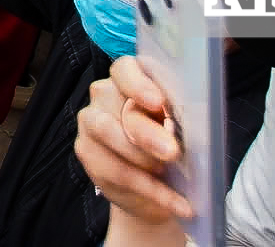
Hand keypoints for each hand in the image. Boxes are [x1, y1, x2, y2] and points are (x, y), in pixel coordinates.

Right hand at [74, 58, 195, 228]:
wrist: (154, 188)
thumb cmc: (170, 147)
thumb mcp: (181, 130)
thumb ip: (180, 122)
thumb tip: (188, 128)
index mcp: (131, 81)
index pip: (125, 70)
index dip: (139, 84)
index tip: (158, 103)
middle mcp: (105, 96)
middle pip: (120, 107)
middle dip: (147, 133)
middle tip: (172, 152)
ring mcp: (91, 122)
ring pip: (109, 134)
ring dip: (143, 160)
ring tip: (172, 178)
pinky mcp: (86, 151)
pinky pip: (114, 170)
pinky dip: (149, 190)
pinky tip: (176, 204)